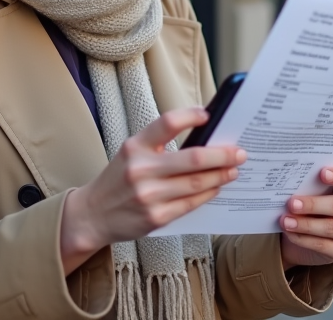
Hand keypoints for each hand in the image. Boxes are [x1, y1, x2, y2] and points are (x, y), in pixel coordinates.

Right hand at [60, 107, 244, 272]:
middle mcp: (141, 169)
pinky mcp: (156, 217)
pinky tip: (216, 188)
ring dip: (221, 175)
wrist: (93, 214)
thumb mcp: (131, 153)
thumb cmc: (119, 179)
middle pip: (194, 158)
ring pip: (197, 183)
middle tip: (239, 152)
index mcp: (135, 146)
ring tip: (233, 170)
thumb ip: (160, 145)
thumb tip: (204, 138)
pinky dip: (208, 194)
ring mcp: (149, 195)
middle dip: (222, 155)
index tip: (208, 115)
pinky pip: (191, 203)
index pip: (168, 123)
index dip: (191, 116)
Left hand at [279, 167, 332, 268]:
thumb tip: (292, 181)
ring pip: (330, 227)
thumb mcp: (317, 193)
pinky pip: (323, 245)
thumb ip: (313, 185)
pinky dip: (304, 239)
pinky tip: (290, 233)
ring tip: (285, 220)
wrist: (313, 235)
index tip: (322, 173)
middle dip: (312, 204)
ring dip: (304, 224)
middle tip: (292, 203)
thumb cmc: (316, 206)